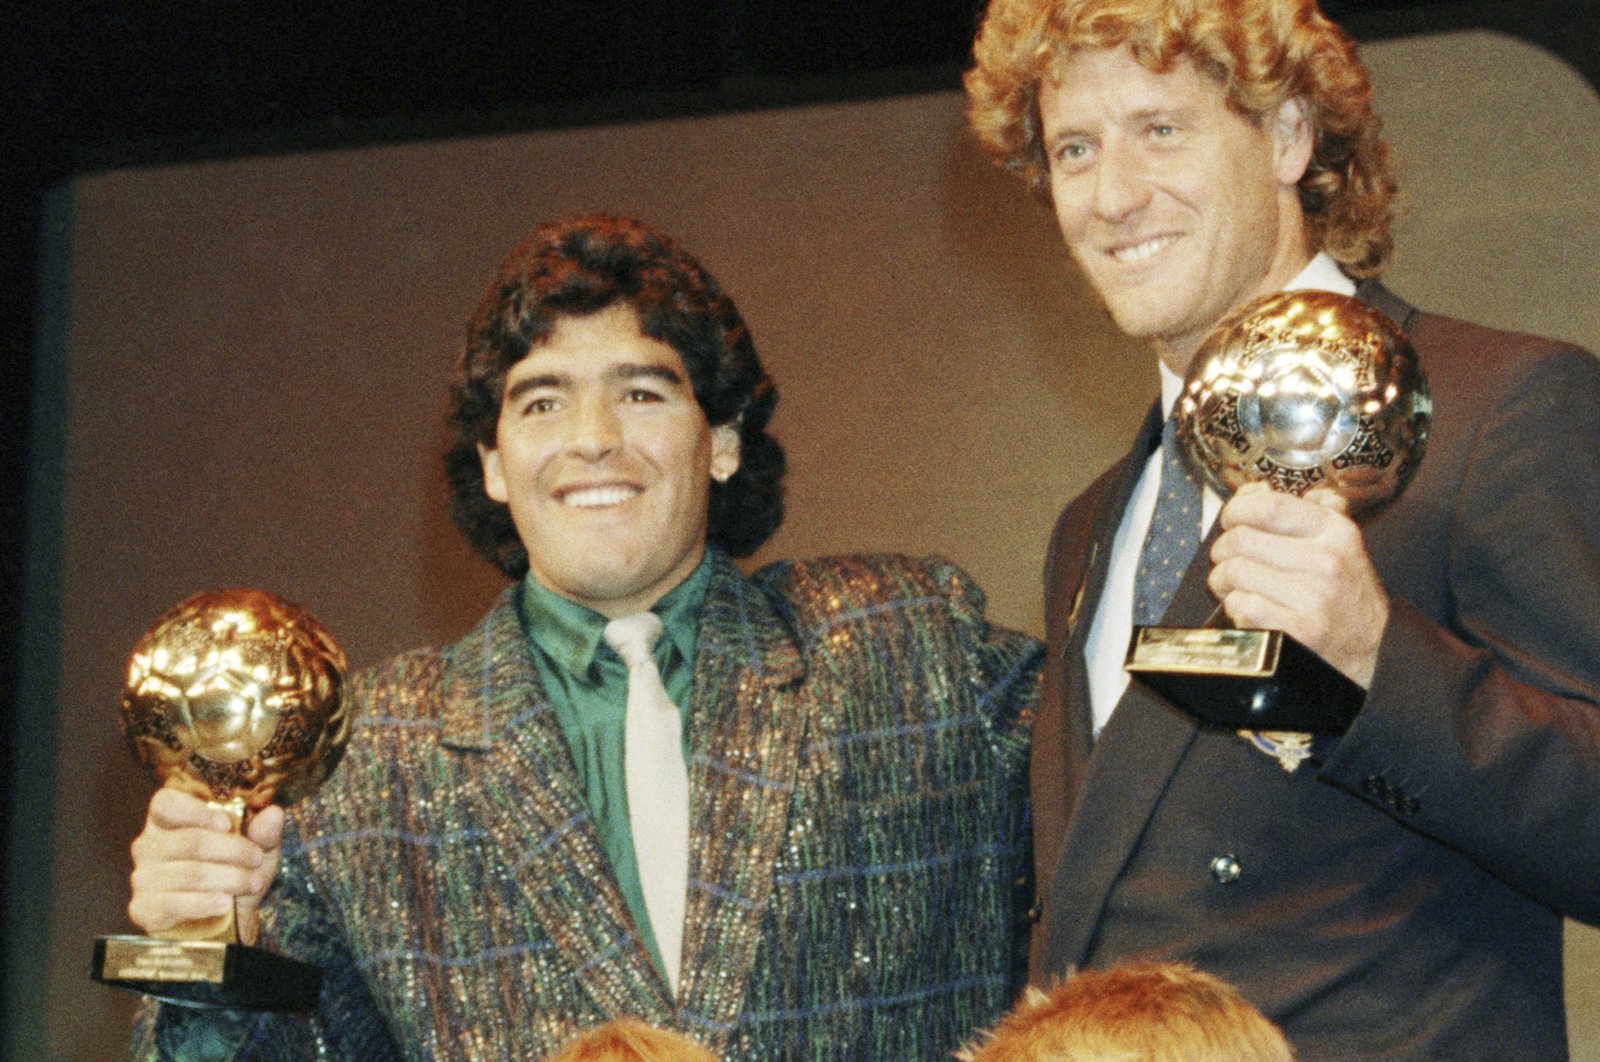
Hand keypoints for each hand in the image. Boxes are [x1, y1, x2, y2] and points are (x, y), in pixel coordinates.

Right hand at [128, 782, 284, 944]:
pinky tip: (224, 902)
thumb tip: (274, 813)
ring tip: (253, 883)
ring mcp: (143, 878)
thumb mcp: (256, 850)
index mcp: (169, 821)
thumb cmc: (236, 873)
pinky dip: (204, 903)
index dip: (195, 811)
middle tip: (256, 859)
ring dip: (229, 878)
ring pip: (189, 873)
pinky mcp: (144, 909)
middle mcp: (148, 846)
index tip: (227, 824)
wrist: (228, 920)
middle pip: (189, 841)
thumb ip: (264, 832)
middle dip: (232, 850)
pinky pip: (174, 904)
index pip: (165, 803)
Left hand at [1208, 482, 1388, 687]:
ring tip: (1233, 587)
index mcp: (1335, 531)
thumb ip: (1304, 509)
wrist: (1374, 647)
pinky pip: (1242, 606)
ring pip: (1235, 572)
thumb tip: (1255, 489)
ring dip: (1223, 581)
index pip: (1269, 505)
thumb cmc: (1344, 591)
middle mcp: (1327, 560)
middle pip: (1240, 540)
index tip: (1231, 520)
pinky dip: (1235, 609)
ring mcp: (1315, 597)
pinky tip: (1249, 610)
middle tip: (1226, 561)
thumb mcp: (1339, 541)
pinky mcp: (1301, 630)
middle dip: (1222, 551)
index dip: (1236, 510)